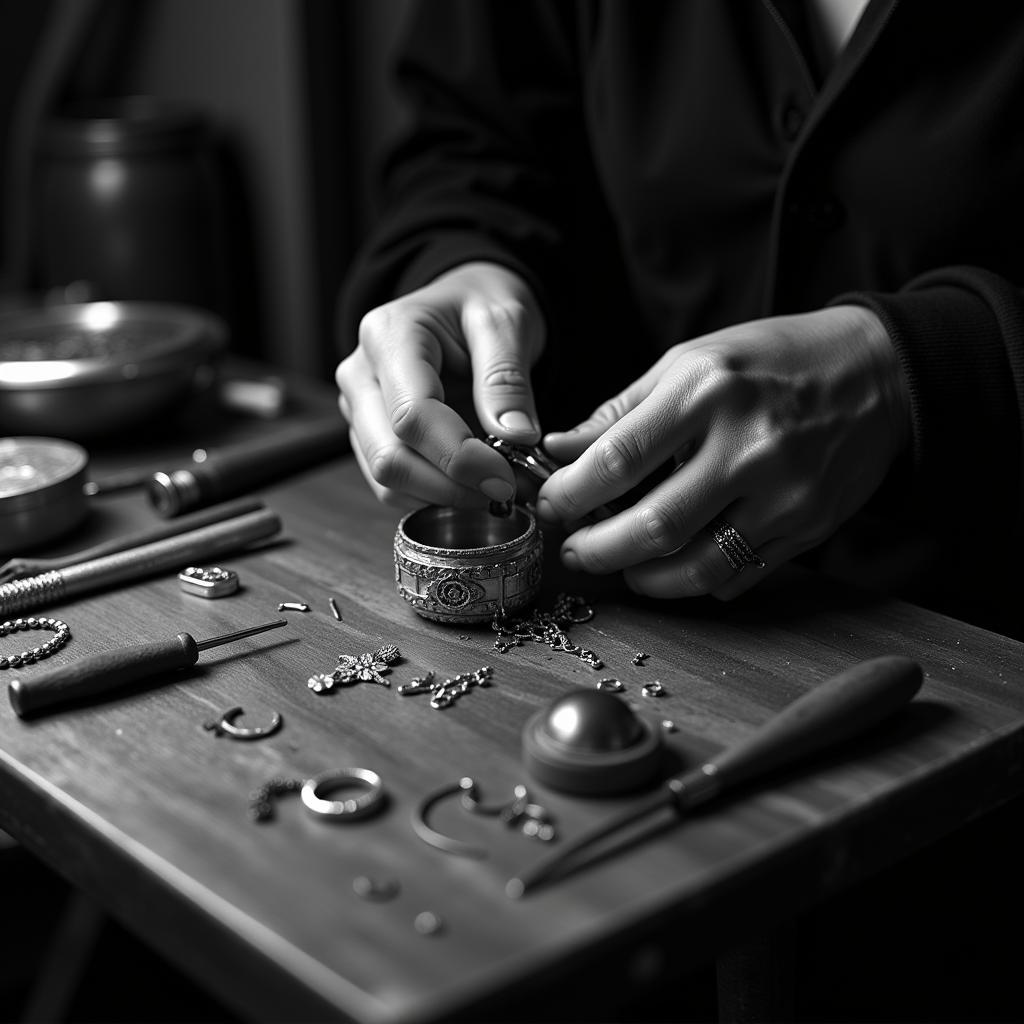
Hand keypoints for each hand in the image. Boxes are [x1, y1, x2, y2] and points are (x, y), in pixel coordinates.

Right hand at [336, 262, 544, 507]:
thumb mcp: (506, 322)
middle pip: (389, 458)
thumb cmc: (480, 305)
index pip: (411, 416)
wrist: (462, 302)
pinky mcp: (369, 436)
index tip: (505, 478)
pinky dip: (435, 496)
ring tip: (493, 488)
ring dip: (443, 498)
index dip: (459, 458)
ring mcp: (358, 409)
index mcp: (389, 336)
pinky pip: (394, 486)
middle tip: (505, 492)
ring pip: (387, 481)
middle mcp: (360, 375)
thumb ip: (506, 379)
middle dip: (450, 488)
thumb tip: (516, 438)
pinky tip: (472, 484)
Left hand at [536, 306, 910, 598]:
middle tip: (575, 552)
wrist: (880, 372)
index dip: (571, 494)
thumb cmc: (772, 360)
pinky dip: (696, 580)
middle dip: (597, 550)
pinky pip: (738, 576)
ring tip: (621, 565)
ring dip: (644, 578)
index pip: (618, 459)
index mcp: (708, 391)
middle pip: (653, 526)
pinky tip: (675, 565)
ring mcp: (785, 494)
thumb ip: (620, 412)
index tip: (550, 506)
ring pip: (697, 567)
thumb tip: (559, 451)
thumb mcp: (690, 362)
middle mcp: (749, 446)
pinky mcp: (810, 528)